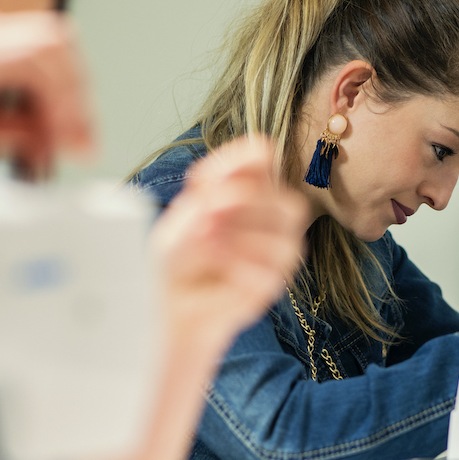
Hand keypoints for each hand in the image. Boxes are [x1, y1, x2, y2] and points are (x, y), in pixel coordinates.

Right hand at [0, 3, 92, 175]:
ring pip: (54, 49)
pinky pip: (38, 65)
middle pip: (58, 43)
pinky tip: (58, 136)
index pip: (45, 52)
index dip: (70, 92)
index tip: (79, 135)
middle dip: (79, 93)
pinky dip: (56, 102)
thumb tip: (54, 139)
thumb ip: (18, 126)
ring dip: (72, 99)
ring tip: (76, 144)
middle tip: (86, 140)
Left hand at [151, 136, 307, 354]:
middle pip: (291, 204)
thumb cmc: (177, 255)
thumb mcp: (179, 218)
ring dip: (241, 234)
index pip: (262, 157)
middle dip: (250, 200)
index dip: (236, 163)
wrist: (167, 302)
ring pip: (286, 241)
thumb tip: (216, 194)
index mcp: (252, 190)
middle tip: (209, 205)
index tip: (200, 180)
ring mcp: (278, 257)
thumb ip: (200, 200)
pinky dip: (238, 263)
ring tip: (204, 236)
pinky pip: (269, 274)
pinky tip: (213, 261)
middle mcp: (273, 222)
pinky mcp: (269, 289)